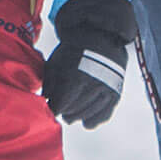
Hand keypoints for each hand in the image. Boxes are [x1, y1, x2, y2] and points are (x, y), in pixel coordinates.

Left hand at [42, 0, 136, 128]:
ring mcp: (105, 91)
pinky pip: (103, 116)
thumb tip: (46, 101)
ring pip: (86, 116)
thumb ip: (49, 83)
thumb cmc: (73, 52)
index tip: (51, 106)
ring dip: (76, 116)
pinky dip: (92, 120)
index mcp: (74, 77)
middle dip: (63, 112)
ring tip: (70, 113)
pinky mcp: (115, 95)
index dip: (52, 108)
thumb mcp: (56, 62)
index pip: (59, 106)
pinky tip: (85, 120)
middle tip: (61, 108)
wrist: (101, 39)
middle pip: (71, 113)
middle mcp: (91, 86)